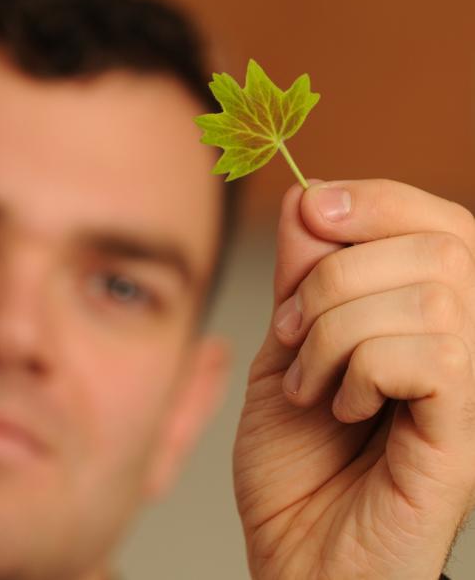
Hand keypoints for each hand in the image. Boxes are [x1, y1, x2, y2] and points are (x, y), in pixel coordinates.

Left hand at [234, 179, 474, 579]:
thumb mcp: (285, 345)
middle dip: (334, 278)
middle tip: (292, 332)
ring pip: (429, 297)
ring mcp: (473, 387)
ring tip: (309, 382)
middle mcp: (465, 341)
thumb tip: (312, 197)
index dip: (374, 199)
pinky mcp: (466, 434)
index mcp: (423, 312)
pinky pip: (431, 356)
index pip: (434, 220)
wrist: (294, 547)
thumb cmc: (292, 454)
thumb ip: (302, 275)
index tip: (311, 209)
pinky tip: (343, 407)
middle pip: (437, 244)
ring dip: (336, 333)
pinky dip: (361, 371)